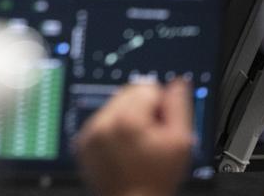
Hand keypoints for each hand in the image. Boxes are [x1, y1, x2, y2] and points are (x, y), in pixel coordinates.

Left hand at [75, 79, 193, 195]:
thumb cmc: (157, 179)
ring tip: (135, 145)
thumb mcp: (180, 142)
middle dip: (142, 108)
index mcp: (127, 119)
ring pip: (112, 105)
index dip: (161, 105)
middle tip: (150, 137)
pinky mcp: (83, 142)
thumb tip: (176, 83)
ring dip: (126, 117)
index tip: (161, 127)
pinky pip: (99, 120)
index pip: (147, 87)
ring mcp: (90, 133)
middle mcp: (103, 122)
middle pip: (127, 92)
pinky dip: (111, 129)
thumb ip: (179, 106)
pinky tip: (122, 149)